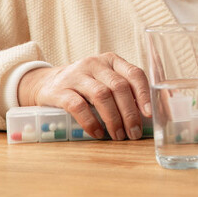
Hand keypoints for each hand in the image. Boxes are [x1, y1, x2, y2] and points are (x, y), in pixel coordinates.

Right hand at [17, 52, 150, 139]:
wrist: (46, 83)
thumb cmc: (85, 86)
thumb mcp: (105, 81)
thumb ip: (125, 92)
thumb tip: (151, 114)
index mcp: (111, 60)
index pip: (134, 73)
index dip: (144, 94)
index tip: (149, 114)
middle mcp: (95, 64)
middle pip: (119, 87)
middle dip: (129, 113)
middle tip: (134, 132)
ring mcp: (76, 75)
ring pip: (101, 95)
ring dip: (113, 118)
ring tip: (118, 135)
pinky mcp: (59, 90)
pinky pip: (77, 106)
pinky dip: (90, 122)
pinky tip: (97, 133)